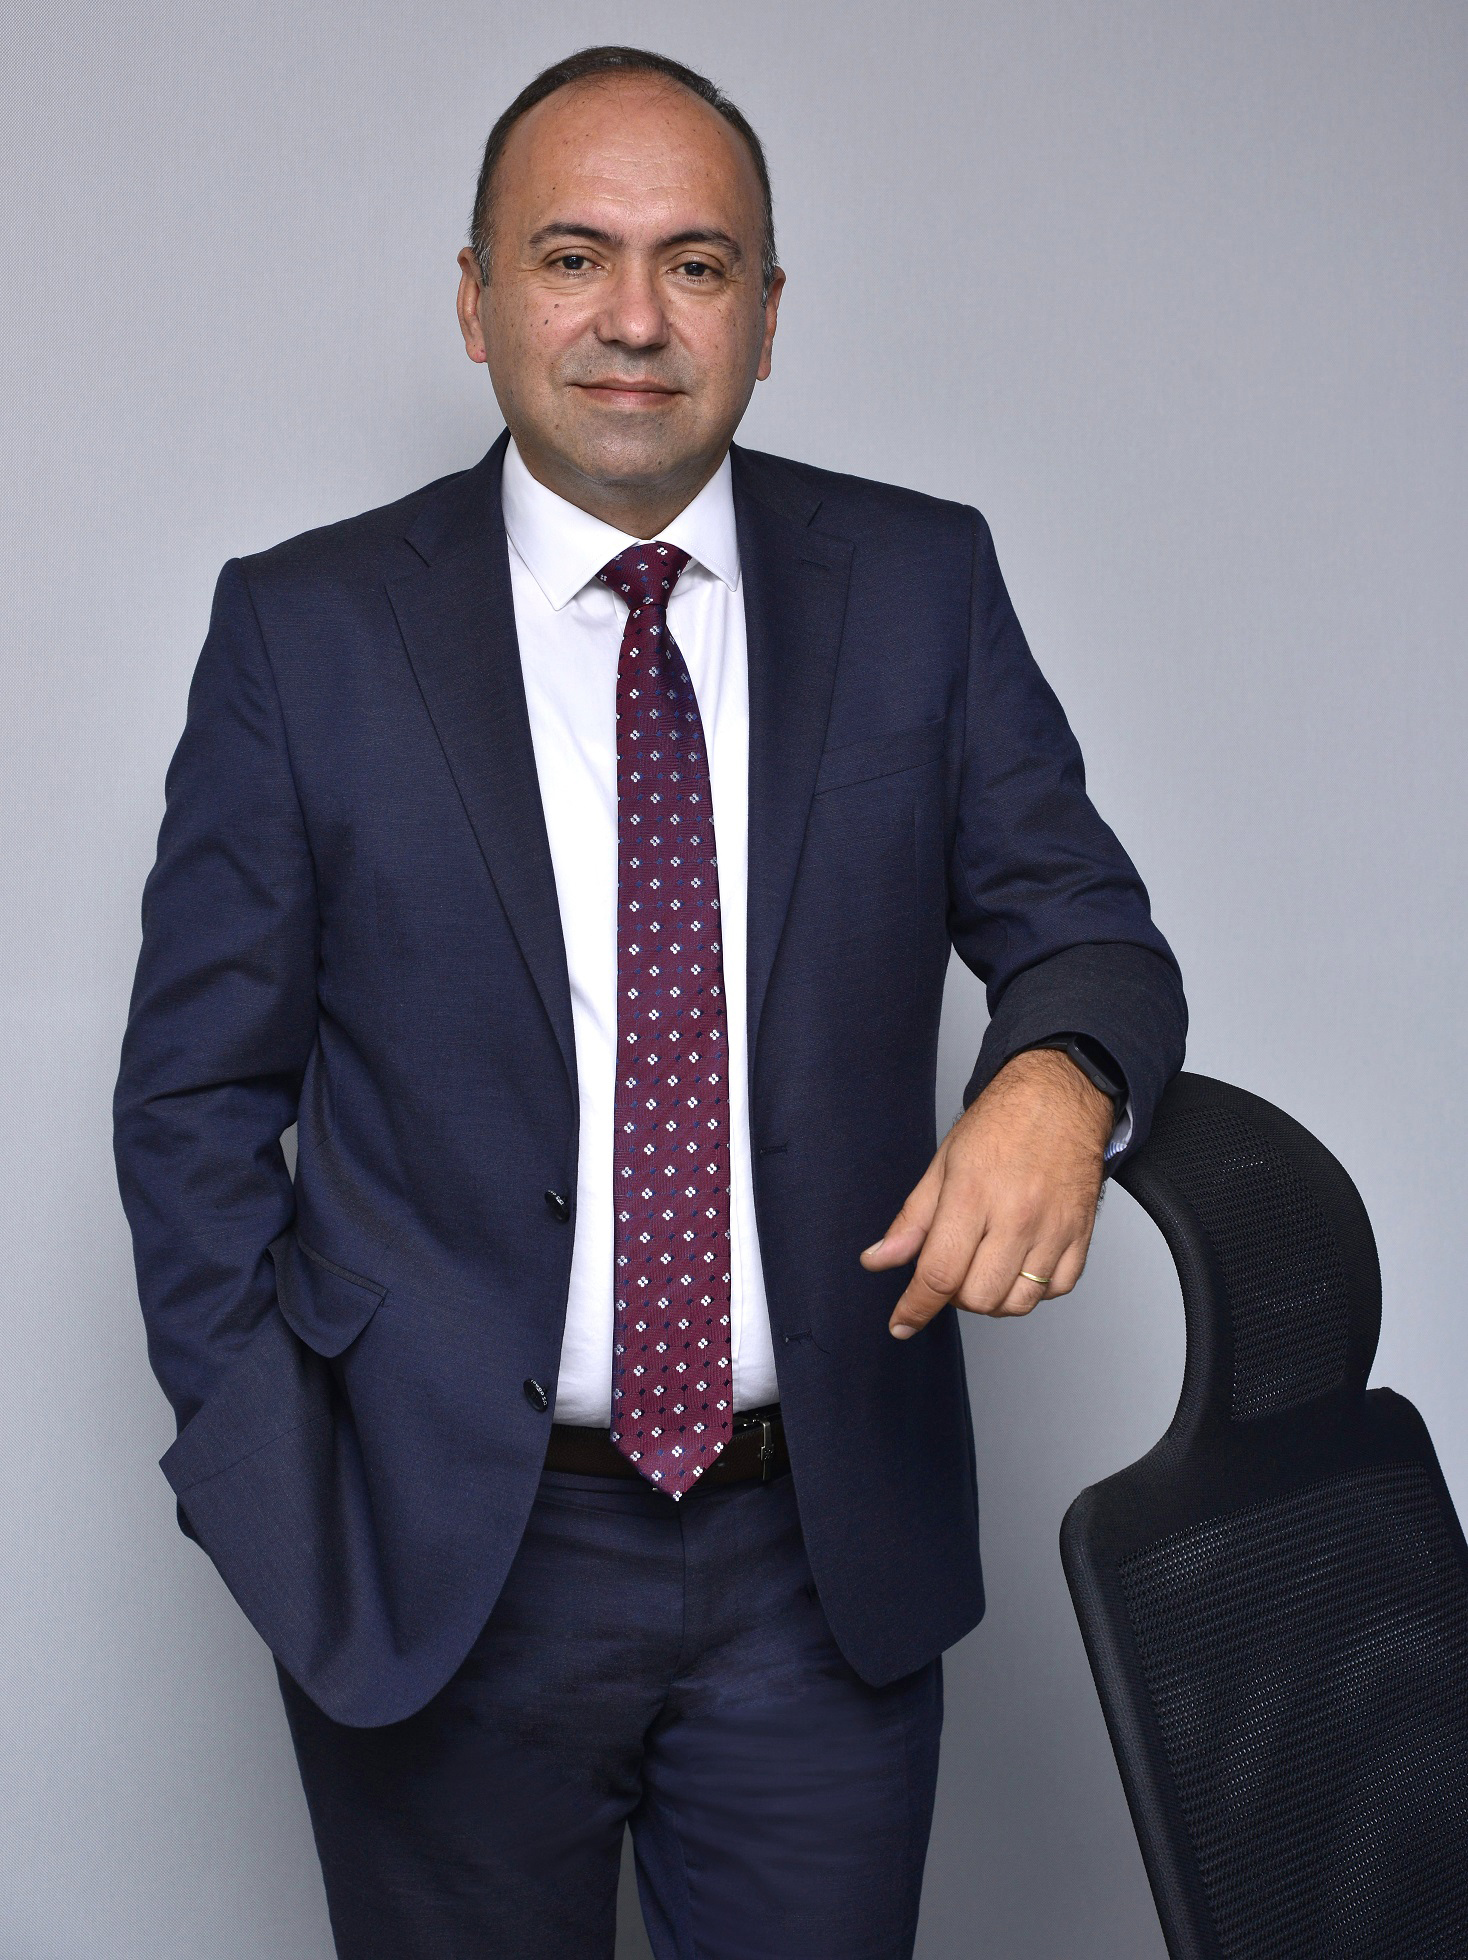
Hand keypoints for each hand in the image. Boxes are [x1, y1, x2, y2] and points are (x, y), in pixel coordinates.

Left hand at [861, 1047, 1113, 1336]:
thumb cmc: (1001, 1123)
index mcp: (973, 1195)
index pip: (939, 1274)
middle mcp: (1016, 1217)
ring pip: (1018, 1302)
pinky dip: (1033, 1290)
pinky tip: (1018, 1264)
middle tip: (950, 1270)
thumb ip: (912, 1220)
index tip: (901, 1323)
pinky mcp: (1081, 1235)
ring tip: (982, 1268)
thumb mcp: (943, 1164)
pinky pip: (1056, 1290)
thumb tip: (878, 1260)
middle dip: (954, 1297)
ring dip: (992, 1299)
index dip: (915, 1308)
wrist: (1060, 1097)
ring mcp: (1053, 1229)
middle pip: (978, 1297)